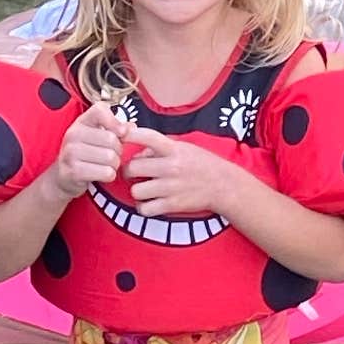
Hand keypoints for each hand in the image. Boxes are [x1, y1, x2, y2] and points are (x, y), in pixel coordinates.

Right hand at [48, 106, 129, 198]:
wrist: (65, 176)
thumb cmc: (86, 154)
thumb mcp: (99, 136)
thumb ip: (116, 129)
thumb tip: (131, 127)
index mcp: (81, 122)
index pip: (99, 110)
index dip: (115, 122)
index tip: (121, 133)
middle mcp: (73, 134)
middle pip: (111, 139)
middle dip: (119, 150)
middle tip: (113, 155)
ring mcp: (70, 153)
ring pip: (110, 157)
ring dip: (115, 165)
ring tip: (107, 165)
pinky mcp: (73, 172)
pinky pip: (105, 172)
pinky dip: (109, 175)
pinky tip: (101, 174)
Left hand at [115, 126, 263, 222]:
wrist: (223, 185)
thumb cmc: (201, 164)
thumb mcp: (183, 148)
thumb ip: (159, 147)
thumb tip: (136, 152)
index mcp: (173, 149)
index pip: (147, 136)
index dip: (130, 135)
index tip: (120, 135)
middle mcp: (171, 167)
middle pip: (132, 168)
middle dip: (129, 171)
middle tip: (135, 174)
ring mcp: (171, 187)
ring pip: (135, 191)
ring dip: (137, 191)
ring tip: (145, 189)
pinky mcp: (172, 205)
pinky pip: (144, 208)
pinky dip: (144, 207)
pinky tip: (150, 203)